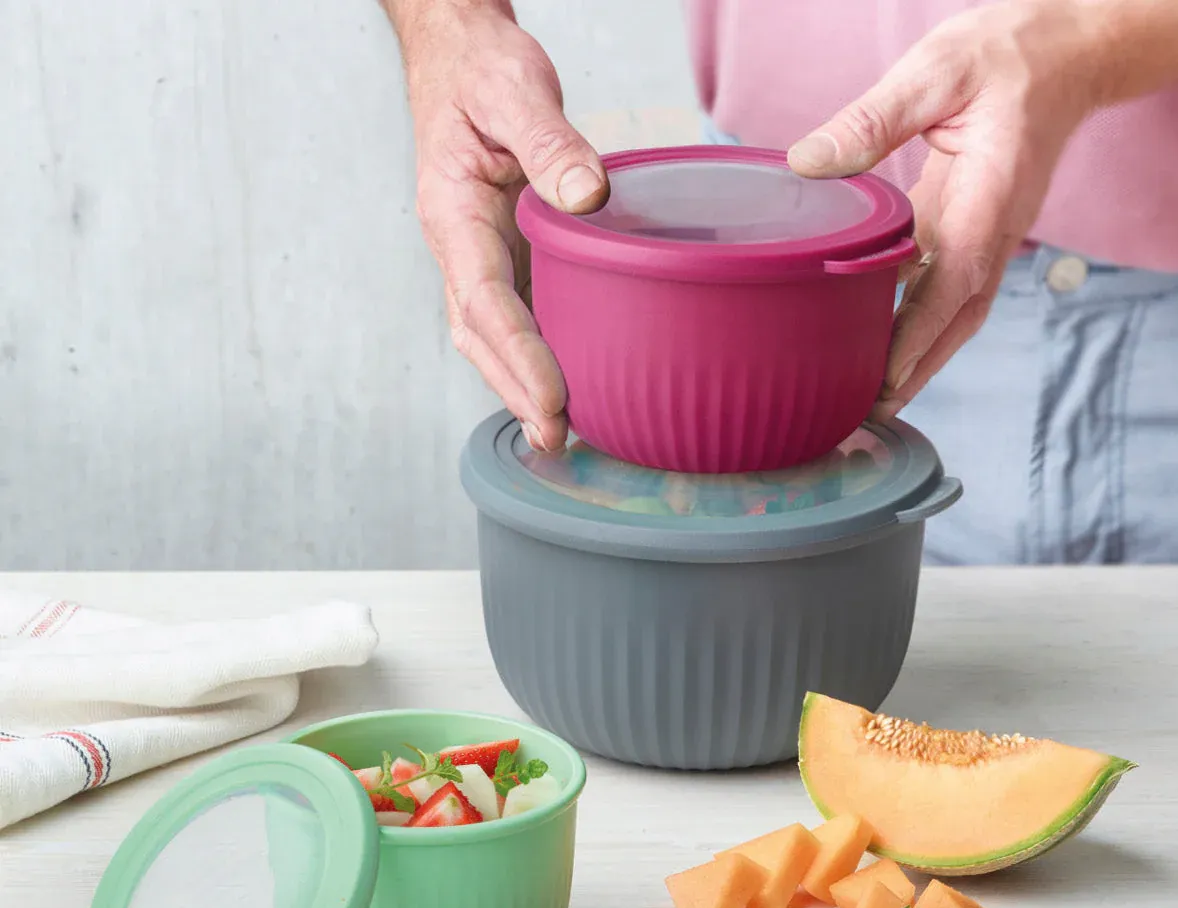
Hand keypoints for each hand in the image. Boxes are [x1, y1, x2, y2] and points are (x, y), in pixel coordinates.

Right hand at [390, 0, 607, 449]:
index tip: (552, 398)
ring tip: (562, 434)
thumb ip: (549, 140)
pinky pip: (513, 318)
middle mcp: (459, 248)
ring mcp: (478, 259)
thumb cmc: (481, 71)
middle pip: (479, 338)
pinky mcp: (502, 259)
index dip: (517, 354)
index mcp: (453, 213)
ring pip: (491, 338)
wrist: (459, 61)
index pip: (482, 300)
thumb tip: (588, 198)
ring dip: (520, 387)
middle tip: (557, 439)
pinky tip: (570, 385)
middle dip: (514, 391)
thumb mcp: (514, 87)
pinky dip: (535, 358)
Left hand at [786, 0, 1110, 421]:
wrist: (1065, 51)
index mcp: (990, 195)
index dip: (921, 333)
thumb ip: (873, 120)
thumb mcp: (936, 71)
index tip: (888, 374)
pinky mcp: (974, 231)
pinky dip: (917, 325)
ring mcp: (988, 235)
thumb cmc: (1005, 54)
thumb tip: (808, 164)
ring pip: (954, 313)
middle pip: (957, 318)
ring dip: (919, 359)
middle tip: (867, 411)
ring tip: (871, 399)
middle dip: (917, 369)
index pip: (956, 280)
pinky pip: (946, 290)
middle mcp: (995, 229)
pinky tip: (879, 344)